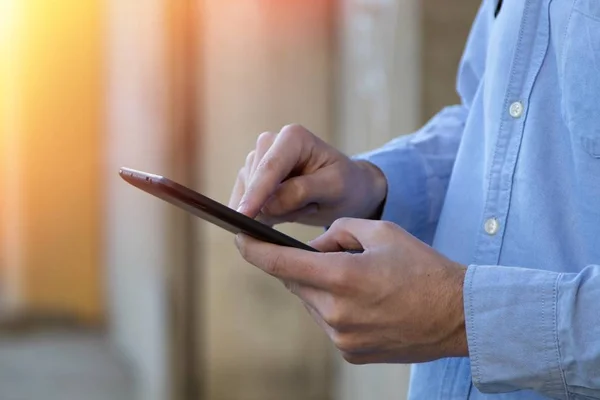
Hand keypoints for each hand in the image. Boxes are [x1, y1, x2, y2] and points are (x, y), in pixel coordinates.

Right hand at [228, 124, 386, 225]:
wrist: (346, 190)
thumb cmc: (346, 185)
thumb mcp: (335, 187)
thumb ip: (302, 191)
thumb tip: (267, 205)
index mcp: (293, 137)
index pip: (270, 167)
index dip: (256, 193)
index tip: (243, 216)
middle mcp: (269, 143)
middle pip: (256, 184)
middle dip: (277, 206)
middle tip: (310, 207)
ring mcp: (256, 161)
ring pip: (249, 198)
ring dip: (275, 212)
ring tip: (304, 206)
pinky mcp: (248, 179)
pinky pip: (246, 206)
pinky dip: (267, 216)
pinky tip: (289, 211)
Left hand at [235, 218, 467, 363]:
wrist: (458, 315)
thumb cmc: (423, 268)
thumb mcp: (381, 231)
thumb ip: (336, 232)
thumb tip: (310, 247)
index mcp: (342, 276)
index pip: (281, 262)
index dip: (254, 249)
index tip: (239, 238)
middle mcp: (336, 312)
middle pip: (296, 282)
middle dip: (305, 265)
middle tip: (334, 256)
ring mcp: (342, 338)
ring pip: (311, 303)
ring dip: (321, 288)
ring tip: (358, 281)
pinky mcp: (350, 353)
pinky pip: (327, 323)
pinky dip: (335, 308)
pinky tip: (365, 303)